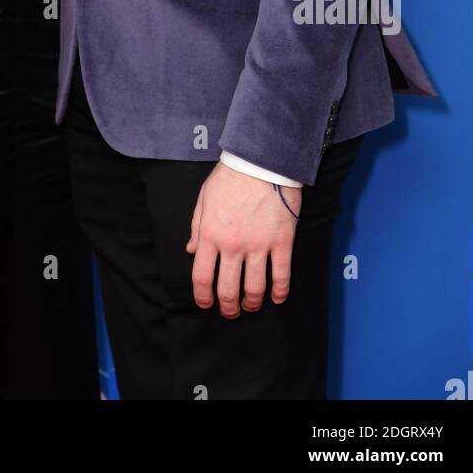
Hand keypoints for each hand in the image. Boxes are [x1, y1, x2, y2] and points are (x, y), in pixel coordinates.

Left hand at [185, 161, 301, 317]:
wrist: (262, 161)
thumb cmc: (230, 176)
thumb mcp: (204, 198)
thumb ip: (196, 226)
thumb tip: (190, 250)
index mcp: (210, 234)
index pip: (201, 276)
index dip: (202, 296)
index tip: (206, 303)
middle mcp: (232, 244)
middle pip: (228, 289)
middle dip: (228, 307)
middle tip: (231, 312)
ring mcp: (258, 245)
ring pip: (255, 288)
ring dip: (252, 303)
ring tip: (251, 306)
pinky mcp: (281, 242)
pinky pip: (281, 275)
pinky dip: (279, 292)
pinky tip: (277, 297)